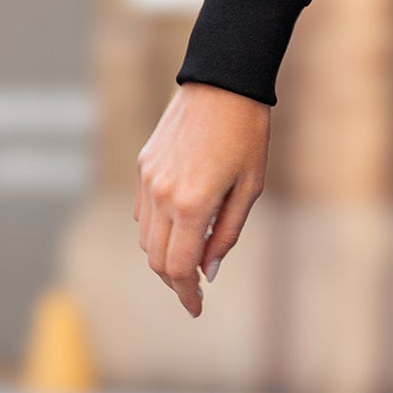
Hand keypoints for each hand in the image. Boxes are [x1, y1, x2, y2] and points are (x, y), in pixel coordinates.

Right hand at [134, 84, 269, 317]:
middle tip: (194, 293)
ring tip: (190, 262)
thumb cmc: (247, 135)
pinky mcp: (143, 166)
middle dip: (174, 282)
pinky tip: (179, 230)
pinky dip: (156, 231)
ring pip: (146, 238)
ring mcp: (148, 180)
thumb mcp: (249, 188)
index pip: (180, 267)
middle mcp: (163, 195)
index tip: (197, 309)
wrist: (222, 84)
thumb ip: (226, 234)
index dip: (187, 294)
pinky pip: (142, 212)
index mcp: (193, 204)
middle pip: (157, 259)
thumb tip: (208, 270)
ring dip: (165, 257)